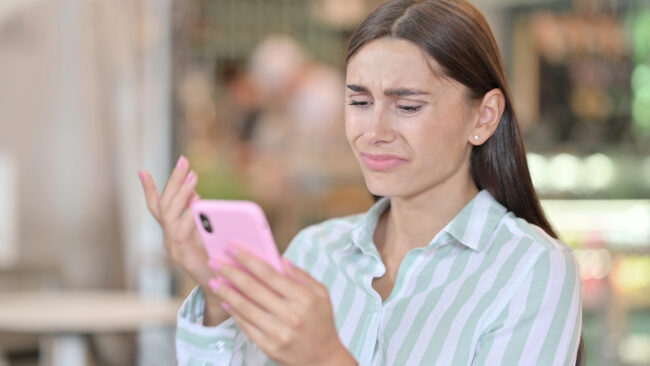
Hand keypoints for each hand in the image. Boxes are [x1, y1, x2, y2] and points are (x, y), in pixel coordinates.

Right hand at [138, 156, 227, 324]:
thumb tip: (195, 194)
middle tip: (185, 162)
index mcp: (173, 232)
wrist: (222, 288)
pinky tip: (197, 204)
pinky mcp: (182, 256)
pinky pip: (181, 233)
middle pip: (164, 206)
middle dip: (173, 181)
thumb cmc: (216, 258)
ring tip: (194, 178)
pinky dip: (188, 216)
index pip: (157, 207)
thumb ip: (198, 215)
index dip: (148, 189)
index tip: (141, 170)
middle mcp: (168, 239)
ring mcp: (173, 248)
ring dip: (181, 195)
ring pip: (169, 216)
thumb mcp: (206, 232)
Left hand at [212, 247, 356, 365]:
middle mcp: (290, 315)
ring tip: (214, 281)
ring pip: (245, 307)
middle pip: (253, 289)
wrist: (323, 358)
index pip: (269, 274)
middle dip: (230, 272)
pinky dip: (233, 312)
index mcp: (303, 298)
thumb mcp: (320, 293)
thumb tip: (279, 258)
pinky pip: (246, 325)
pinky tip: (225, 301)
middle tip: (214, 262)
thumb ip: (301, 275)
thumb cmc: (321, 321)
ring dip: (226, 292)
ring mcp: (278, 332)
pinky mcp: (269, 346)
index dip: (248, 259)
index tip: (231, 248)